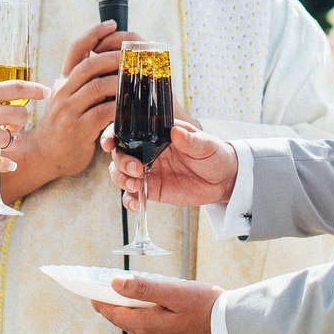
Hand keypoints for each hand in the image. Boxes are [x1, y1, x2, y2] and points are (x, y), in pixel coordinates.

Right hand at [0, 78, 47, 172]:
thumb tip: (3, 108)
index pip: (17, 88)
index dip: (35, 90)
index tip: (46, 93)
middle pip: (21, 116)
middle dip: (19, 121)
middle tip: (11, 125)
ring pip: (13, 139)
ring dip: (8, 141)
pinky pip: (3, 161)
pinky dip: (7, 164)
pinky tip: (9, 165)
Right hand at [30, 20, 133, 183]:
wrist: (46, 153)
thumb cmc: (65, 122)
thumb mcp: (68, 96)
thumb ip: (83, 80)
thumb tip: (111, 58)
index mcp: (63, 79)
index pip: (76, 49)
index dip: (93, 34)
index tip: (112, 23)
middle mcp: (63, 91)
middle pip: (89, 65)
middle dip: (115, 57)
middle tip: (135, 55)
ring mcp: (69, 110)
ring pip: (97, 87)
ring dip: (121, 81)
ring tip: (139, 78)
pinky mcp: (78, 129)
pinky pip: (103, 113)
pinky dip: (121, 107)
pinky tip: (133, 106)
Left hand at [92, 275, 221, 333]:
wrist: (235, 331)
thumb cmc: (206, 307)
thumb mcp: (174, 292)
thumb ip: (144, 289)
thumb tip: (114, 284)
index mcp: (147, 328)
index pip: (114, 314)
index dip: (100, 301)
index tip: (90, 291)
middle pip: (126, 321)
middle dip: (119, 305)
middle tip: (113, 287)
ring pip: (140, 327)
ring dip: (137, 312)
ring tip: (138, 295)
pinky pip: (153, 333)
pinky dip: (150, 320)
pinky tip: (159, 309)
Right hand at [103, 119, 236, 207]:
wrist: (224, 180)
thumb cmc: (215, 154)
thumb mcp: (206, 145)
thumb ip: (190, 140)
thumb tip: (175, 131)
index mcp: (157, 134)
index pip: (129, 129)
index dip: (113, 134)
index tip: (109, 142)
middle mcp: (148, 151)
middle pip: (120, 153)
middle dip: (121, 162)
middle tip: (135, 170)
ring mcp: (148, 171)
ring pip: (121, 173)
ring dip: (121, 179)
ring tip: (135, 185)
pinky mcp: (152, 190)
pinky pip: (133, 195)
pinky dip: (130, 200)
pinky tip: (136, 204)